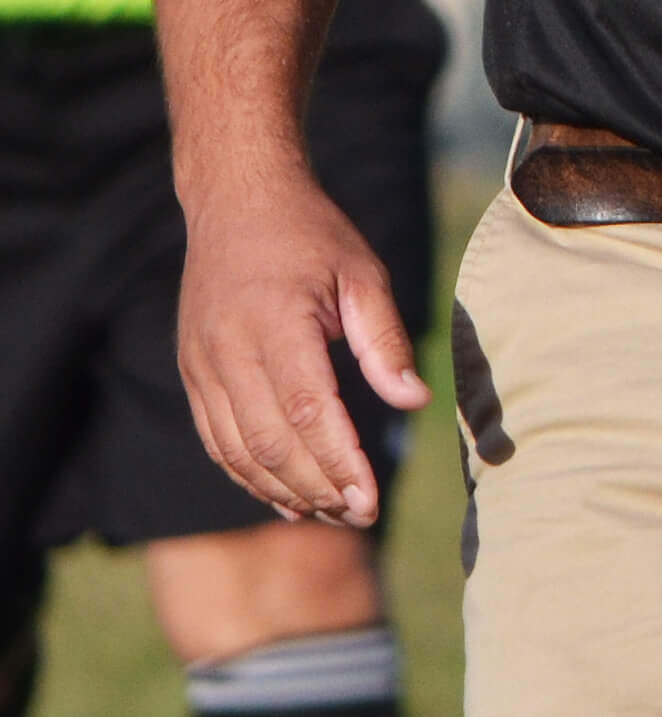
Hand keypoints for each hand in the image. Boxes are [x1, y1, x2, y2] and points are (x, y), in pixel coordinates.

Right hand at [177, 164, 429, 525]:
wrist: (237, 202)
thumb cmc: (312, 235)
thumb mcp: (361, 272)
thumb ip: (384, 338)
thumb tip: (415, 400)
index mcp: (274, 321)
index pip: (306, 409)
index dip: (338, 462)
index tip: (370, 501)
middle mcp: (228, 349)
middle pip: (270, 442)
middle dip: (318, 488)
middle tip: (361, 515)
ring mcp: (202, 365)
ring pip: (239, 452)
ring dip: (285, 491)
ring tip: (332, 513)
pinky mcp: (192, 374)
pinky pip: (218, 442)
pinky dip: (250, 477)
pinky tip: (288, 498)